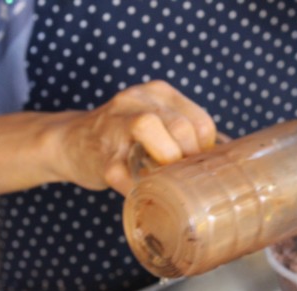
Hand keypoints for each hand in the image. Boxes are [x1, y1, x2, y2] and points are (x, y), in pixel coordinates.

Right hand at [48, 80, 215, 195]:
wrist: (69, 142)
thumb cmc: (123, 136)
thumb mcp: (156, 120)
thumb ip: (184, 132)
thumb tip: (226, 156)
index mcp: (158, 93)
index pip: (200, 120)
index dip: (206, 150)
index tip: (198, 164)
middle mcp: (136, 100)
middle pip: (180, 125)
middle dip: (189, 157)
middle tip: (185, 175)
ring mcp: (114, 126)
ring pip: (147, 128)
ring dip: (165, 160)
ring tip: (166, 178)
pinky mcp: (101, 156)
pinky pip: (124, 173)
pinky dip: (139, 187)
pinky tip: (143, 191)